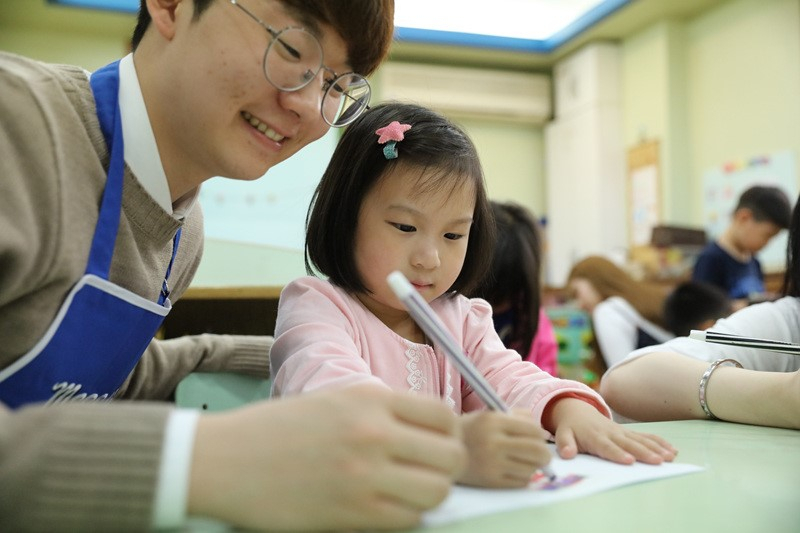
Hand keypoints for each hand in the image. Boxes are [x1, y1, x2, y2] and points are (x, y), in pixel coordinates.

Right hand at [188, 385, 465, 530]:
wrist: (224, 460)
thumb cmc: (274, 429)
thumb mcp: (332, 401)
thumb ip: (380, 412)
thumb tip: (423, 435)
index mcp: (369, 398)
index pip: (443, 415)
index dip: (448, 434)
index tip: (437, 444)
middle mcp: (374, 432)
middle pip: (450, 455)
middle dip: (447, 466)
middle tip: (428, 472)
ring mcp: (365, 474)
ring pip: (437, 491)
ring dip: (429, 494)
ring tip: (408, 492)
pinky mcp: (353, 512)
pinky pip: (408, 519)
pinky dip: (405, 516)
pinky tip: (385, 508)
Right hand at [456, 409, 551, 487]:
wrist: (442, 450)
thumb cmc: (471, 430)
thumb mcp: (489, 415)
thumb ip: (517, 417)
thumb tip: (544, 433)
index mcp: (493, 421)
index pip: (532, 429)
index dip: (540, 434)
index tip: (539, 438)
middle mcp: (493, 442)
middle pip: (536, 450)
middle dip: (544, 455)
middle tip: (543, 456)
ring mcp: (492, 463)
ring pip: (531, 468)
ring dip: (532, 467)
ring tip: (522, 462)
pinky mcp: (490, 481)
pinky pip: (520, 482)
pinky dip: (522, 477)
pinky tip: (512, 470)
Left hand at [548, 398, 676, 464]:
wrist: (577, 410)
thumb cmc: (570, 427)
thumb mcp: (563, 434)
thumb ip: (565, 444)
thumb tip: (567, 454)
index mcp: (595, 437)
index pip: (607, 447)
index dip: (617, 454)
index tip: (629, 460)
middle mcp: (611, 434)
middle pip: (629, 444)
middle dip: (644, 452)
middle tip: (658, 461)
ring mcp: (622, 432)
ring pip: (641, 440)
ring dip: (656, 448)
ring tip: (670, 457)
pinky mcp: (629, 432)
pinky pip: (646, 437)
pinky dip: (659, 442)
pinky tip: (672, 450)